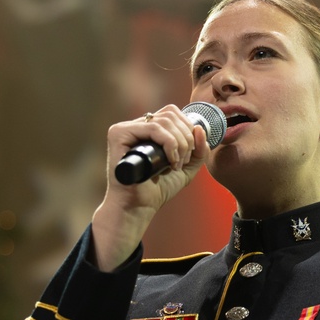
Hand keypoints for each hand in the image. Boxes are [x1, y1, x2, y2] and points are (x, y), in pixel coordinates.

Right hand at [91, 105, 210, 270]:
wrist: (139, 207)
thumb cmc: (157, 189)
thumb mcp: (186, 168)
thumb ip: (198, 150)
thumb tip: (200, 129)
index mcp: (149, 128)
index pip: (173, 113)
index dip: (188, 129)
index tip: (190, 154)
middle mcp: (136, 125)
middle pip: (171, 113)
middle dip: (186, 137)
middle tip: (183, 161)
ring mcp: (126, 128)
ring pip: (164, 120)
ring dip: (180, 143)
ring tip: (176, 164)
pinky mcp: (118, 134)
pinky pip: (153, 128)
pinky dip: (169, 144)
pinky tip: (170, 161)